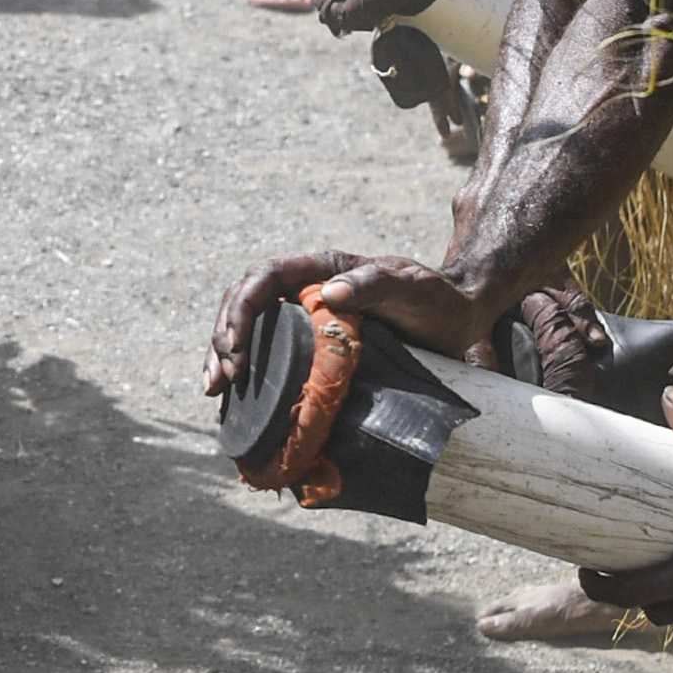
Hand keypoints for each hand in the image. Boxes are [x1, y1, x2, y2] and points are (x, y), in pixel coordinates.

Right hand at [203, 251, 496, 396]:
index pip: (263, 278)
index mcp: (321, 270)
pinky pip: (267, 352)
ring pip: (247, 328)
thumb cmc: (437, 300)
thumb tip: (332, 292)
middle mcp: (305, 289)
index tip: (237, 349)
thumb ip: (376, 283)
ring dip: (223, 357)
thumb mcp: (411, 288)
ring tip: (215, 392)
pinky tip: (237, 403)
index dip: (241, 310)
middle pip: (243, 302)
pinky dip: (247, 375)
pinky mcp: (310, 343)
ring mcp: (305, 317)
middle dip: (222, 339)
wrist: (457, 320)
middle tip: (222, 381)